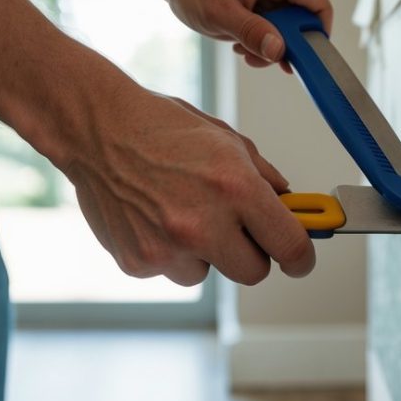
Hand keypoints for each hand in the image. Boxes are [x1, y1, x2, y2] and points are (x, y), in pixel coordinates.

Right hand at [64, 78, 315, 286]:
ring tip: (182, 210)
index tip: (301, 260)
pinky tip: (154, 215)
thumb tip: (289, 204)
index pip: (288, 244)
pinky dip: (169, 250)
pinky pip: (171, 269)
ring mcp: (168, 248)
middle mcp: (203, 223)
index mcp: (234, 187)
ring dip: (205, 252)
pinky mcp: (139, 263)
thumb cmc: (161, 128)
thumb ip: (263, 176)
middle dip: (253, 252)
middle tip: (238, 228)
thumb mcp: (226, 139)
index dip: (301, 257)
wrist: (98, 131)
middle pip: (254, 272)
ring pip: (208, 272)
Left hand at [155, 0, 332, 70]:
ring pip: (295, 23)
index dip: (314, 37)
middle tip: (255, 56)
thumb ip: (253, 33)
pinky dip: (267, 34)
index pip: (318, 5)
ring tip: (243, 47)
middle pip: (306, 18)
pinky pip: (282, 19)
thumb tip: (280, 51)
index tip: (297, 61)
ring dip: (272, 41)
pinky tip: (244, 39)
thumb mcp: (219, 14)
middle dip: (285, 43)